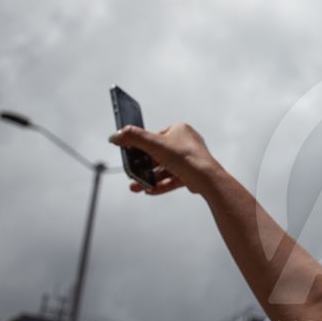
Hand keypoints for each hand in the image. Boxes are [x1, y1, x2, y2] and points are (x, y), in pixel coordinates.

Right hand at [108, 123, 222, 194]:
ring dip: (149, 178)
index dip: (141, 147)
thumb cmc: (184, 156)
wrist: (206, 178)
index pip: (155, 136)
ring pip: (165, 170)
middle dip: (143, 168)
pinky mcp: (192, 174)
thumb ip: (133, 137)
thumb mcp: (154, 144)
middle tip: (131, 175)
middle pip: (158, 155)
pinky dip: (160, 185)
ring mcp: (190, 159)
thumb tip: (115, 136)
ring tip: (136, 187)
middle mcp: (186, 143)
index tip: (130, 155)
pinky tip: (149, 191)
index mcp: (180, 129)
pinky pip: (173, 179)